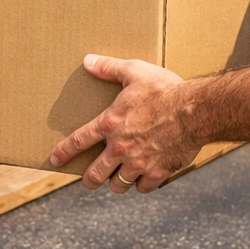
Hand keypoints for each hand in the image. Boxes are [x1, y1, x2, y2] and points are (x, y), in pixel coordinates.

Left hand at [48, 54, 193, 194]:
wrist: (195, 111)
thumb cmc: (165, 89)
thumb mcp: (135, 71)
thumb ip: (109, 68)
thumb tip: (88, 61)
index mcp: (110, 124)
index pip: (79, 141)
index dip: (64, 152)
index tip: (54, 160)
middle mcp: (120, 148)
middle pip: (95, 173)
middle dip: (89, 179)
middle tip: (89, 180)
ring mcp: (138, 162)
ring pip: (119, 184)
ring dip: (116, 182)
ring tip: (118, 179)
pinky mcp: (158, 172)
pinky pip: (143, 188)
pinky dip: (142, 185)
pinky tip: (144, 178)